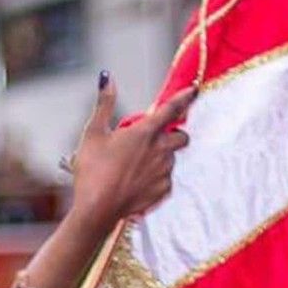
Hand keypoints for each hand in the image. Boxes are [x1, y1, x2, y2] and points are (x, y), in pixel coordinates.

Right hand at [71, 76, 196, 229]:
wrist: (96, 210)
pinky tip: (140, 182)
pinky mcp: (161, 191)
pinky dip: (157, 179)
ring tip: (140, 166)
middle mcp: (160, 150)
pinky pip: (167, 181)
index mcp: (145, 132)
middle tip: (154, 141)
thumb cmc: (92, 171)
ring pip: (173, 159)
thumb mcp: (93, 133)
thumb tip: (106, 78)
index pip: (172, 108)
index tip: (195, 90)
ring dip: (163, 158)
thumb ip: (104, 104)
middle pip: (181, 136)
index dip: (185, 96)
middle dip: (174, 135)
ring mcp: (162, 172)